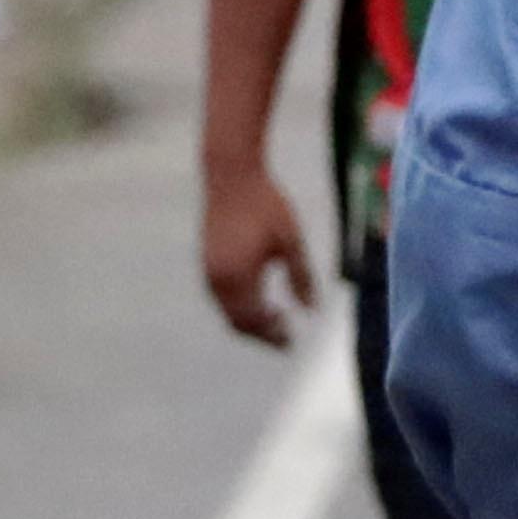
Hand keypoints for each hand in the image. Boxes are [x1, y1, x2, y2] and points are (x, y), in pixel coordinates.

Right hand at [200, 164, 315, 346]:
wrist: (231, 177)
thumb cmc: (267, 206)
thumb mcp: (292, 242)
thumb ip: (302, 278)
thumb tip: (311, 310)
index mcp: (239, 277)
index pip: (255, 321)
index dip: (272, 335)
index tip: (292, 341)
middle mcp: (218, 279)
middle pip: (238, 322)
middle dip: (261, 334)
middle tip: (286, 339)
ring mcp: (208, 271)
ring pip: (227, 311)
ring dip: (250, 321)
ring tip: (278, 321)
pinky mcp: (206, 262)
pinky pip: (222, 297)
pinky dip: (240, 306)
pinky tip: (261, 301)